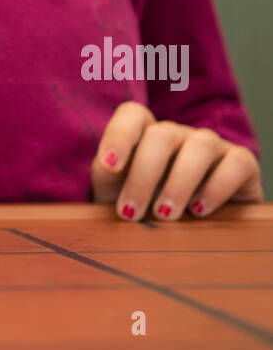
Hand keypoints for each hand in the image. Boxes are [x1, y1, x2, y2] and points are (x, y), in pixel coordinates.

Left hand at [91, 101, 262, 219]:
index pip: (133, 115)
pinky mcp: (241, 164)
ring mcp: (211, 146)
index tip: (110, 165)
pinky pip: (236, 163)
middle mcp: (179, 136)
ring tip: (165, 215)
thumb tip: (107, 165)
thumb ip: (109, 178)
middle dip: (143, 175)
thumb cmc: (149, 210)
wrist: (194, 234)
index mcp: (146, 137)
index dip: (119, 135)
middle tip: (131, 213)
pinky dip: (217, 187)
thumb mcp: (122, 197)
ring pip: (200, 145)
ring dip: (179, 182)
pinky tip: (199, 211)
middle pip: (161, 135)